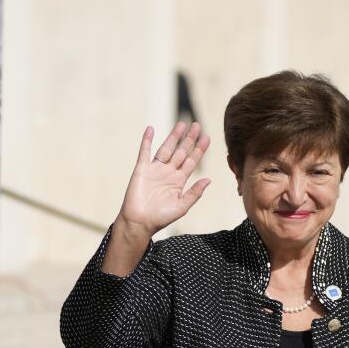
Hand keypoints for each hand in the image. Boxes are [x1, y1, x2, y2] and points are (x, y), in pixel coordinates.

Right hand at [116, 121, 211, 239]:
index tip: (207, 137)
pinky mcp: (141, 170)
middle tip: (197, 125)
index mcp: (179, 181)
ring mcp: (155, 170)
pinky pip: (144, 152)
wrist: (139, 222)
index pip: (191, 161)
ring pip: (166, 149)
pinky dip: (146, 140)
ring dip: (173, 136)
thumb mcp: (182, 206)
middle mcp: (168, 173)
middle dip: (189, 139)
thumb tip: (208, 180)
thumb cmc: (160, 218)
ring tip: (182, 124)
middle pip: (181, 152)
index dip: (199, 149)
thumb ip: (195, 193)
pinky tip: (150, 129)